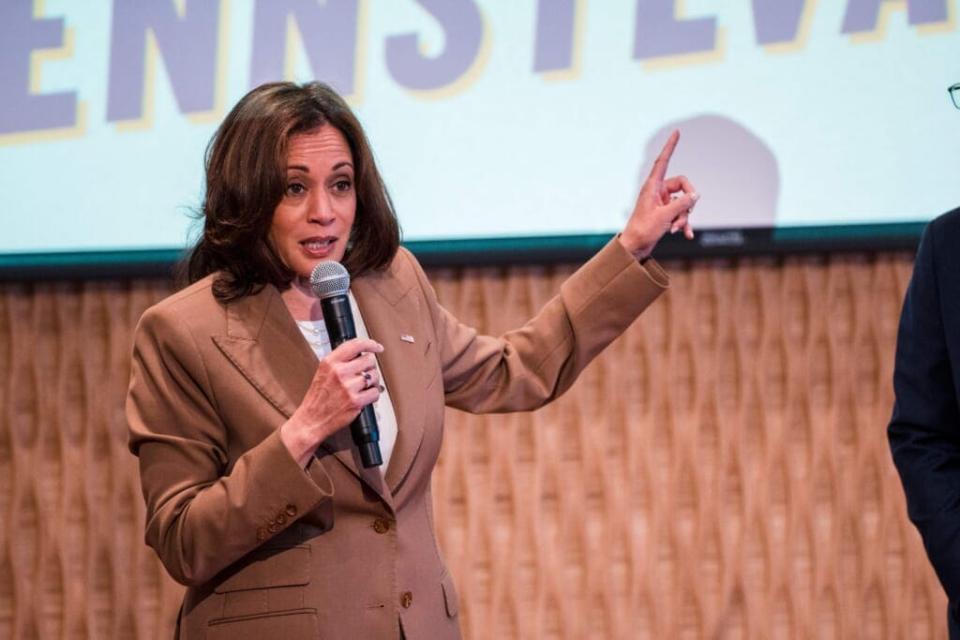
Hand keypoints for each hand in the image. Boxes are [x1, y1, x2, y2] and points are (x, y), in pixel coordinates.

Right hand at [280, 338, 382, 466]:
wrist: (311, 420)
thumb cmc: (318, 398)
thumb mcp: (323, 372)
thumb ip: (340, 361)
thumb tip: (361, 354)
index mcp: (330, 362)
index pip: (355, 345)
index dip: (370, 344)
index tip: (377, 347)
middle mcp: (339, 372)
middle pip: (369, 360)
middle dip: (370, 367)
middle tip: (365, 375)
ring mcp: (348, 387)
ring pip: (374, 376)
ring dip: (373, 382)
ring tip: (363, 388)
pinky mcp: (356, 401)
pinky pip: (375, 392)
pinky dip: (373, 395)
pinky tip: (364, 397)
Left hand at [619, 130, 698, 259]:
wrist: (635, 247)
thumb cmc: (643, 230)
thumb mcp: (665, 216)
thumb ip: (682, 203)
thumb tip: (696, 195)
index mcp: (652, 186)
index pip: (663, 161)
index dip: (670, 146)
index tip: (677, 132)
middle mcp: (657, 191)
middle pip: (683, 186)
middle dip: (687, 202)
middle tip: (685, 214)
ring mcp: (662, 202)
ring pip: (683, 202)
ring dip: (683, 216)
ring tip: (676, 228)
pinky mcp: (665, 213)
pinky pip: (681, 213)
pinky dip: (684, 223)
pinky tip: (687, 234)